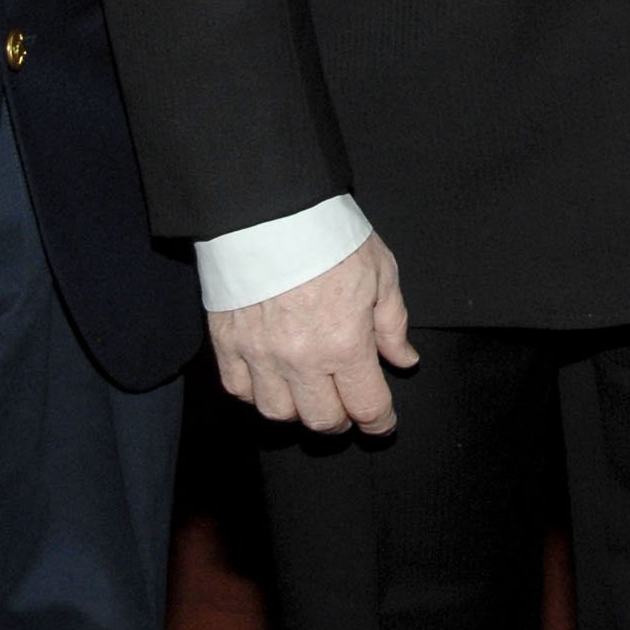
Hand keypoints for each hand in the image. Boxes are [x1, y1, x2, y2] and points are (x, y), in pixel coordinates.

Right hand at [207, 233, 416, 434]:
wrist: (268, 207)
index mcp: (345, 343)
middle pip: (323, 420)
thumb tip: (403, 360)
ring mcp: (259, 353)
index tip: (382, 422)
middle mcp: (300, 358)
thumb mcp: (380, 272)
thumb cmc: (328, 234)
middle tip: (347, 404)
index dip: (380, 422)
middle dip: (342, 419)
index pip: (367, 407)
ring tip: (307, 390)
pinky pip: (238, 389)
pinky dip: (256, 392)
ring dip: (298, 410)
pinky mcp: (226, 341)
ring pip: (277, 414)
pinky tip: (271, 377)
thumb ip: (392, 323)